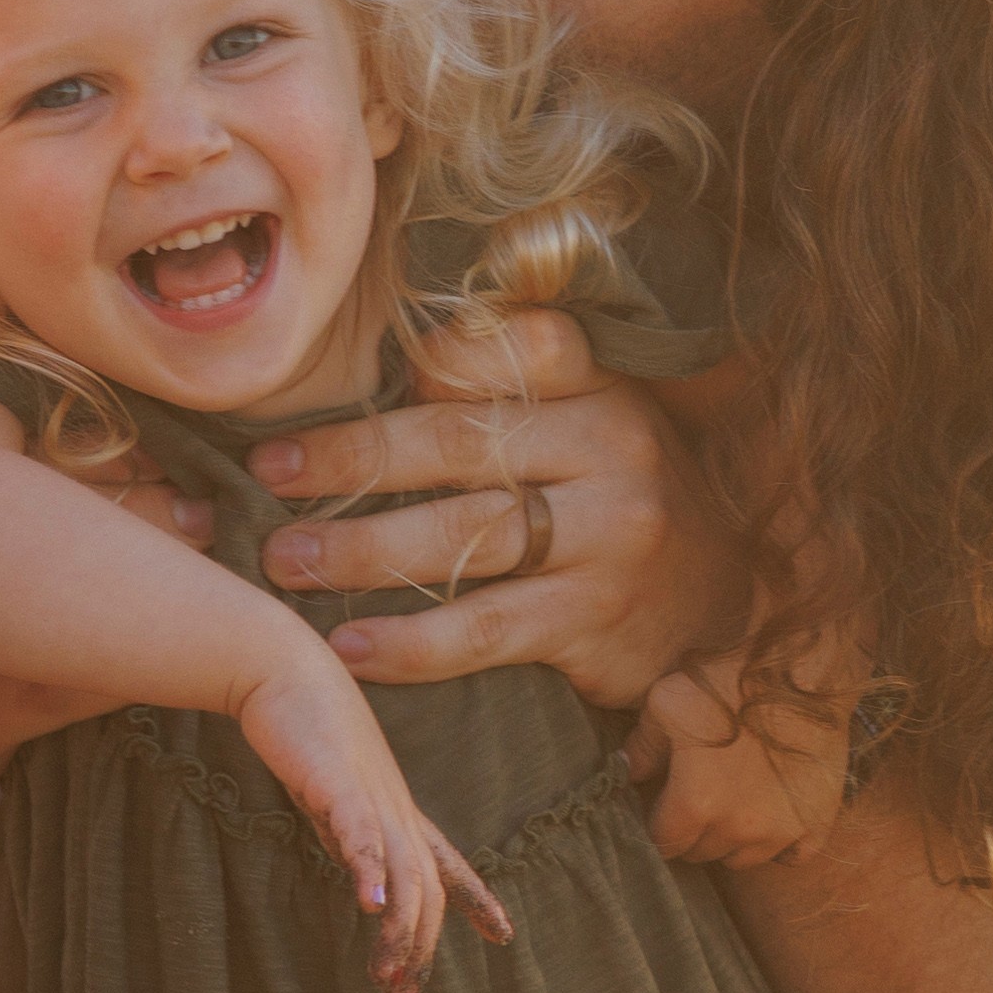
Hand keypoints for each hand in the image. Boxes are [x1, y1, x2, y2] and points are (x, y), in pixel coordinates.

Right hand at [238, 647, 512, 992]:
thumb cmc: (307, 731)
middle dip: (420, 946)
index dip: (479, 900)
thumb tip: (362, 881)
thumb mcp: (338, 796)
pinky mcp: (338, 785)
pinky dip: (370, 872)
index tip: (504, 935)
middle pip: (428, 889)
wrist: (281, 669)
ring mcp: (373, 797)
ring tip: (387, 974)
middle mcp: (397, 809)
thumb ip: (353, 836)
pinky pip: (361, 836)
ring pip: (404, 875)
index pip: (449, 864)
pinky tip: (370, 906)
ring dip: (398, 930)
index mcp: (399, 812)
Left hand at [247, 310, 741, 703]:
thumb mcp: (595, 424)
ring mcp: (611, 538)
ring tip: (285, 561)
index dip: (440, 358)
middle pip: (464, 442)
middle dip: (355, 459)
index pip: (519, 346)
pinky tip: (349, 646)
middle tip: (271, 474)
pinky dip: (411, 642)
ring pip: (467, 536)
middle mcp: (614, 450)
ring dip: (362, 551)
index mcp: (605, 388)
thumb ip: (514, 392)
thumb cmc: (620, 501)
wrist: (721, 607)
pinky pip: (486, 630)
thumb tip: (395, 366)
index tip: (366, 377)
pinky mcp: (597, 620)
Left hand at [636, 650, 856, 869]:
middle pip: (701, 852)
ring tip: (733, 802)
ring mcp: (780, 830)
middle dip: (693, 829)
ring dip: (732, 838)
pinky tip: (771, 815)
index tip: (663, 802)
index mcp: (695, 804)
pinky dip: (779, 845)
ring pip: (742, 858)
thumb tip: (626, 773)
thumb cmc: (728, 681)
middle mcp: (737, 829)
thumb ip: (641, 747)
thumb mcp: (666, 704)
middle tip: (699, 793)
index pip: (663, 843)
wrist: (800, 670)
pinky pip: (792, 856)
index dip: (659, 822)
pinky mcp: (815, 823)